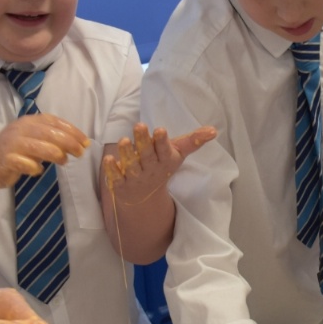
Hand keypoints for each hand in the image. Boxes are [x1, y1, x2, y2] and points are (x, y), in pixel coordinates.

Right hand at [0, 114, 88, 190]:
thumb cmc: (16, 152)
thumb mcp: (34, 140)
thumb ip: (52, 140)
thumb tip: (78, 145)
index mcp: (28, 121)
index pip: (54, 121)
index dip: (72, 131)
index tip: (85, 142)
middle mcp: (20, 129)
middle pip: (49, 133)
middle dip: (69, 142)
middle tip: (80, 153)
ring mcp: (11, 143)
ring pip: (39, 147)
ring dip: (56, 154)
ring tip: (64, 161)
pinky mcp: (5, 159)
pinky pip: (25, 163)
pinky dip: (35, 168)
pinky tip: (38, 170)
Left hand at [101, 123, 217, 201]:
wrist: (143, 198)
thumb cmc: (160, 168)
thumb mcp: (177, 154)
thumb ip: (193, 142)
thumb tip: (214, 130)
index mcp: (165, 160)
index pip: (165, 150)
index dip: (162, 141)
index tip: (159, 130)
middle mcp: (150, 169)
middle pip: (147, 155)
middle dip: (143, 141)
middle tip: (140, 125)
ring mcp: (135, 177)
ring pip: (131, 165)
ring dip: (127, 154)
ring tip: (124, 141)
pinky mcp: (121, 183)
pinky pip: (116, 177)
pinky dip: (112, 170)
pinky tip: (108, 159)